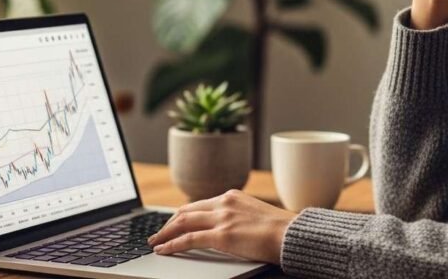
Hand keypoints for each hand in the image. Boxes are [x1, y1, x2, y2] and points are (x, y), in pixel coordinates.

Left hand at [147, 189, 296, 264]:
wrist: (292, 234)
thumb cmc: (280, 229)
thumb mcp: (255, 214)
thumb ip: (238, 216)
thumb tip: (228, 228)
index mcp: (232, 196)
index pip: (198, 204)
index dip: (181, 215)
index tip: (172, 223)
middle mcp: (224, 202)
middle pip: (186, 211)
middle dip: (168, 224)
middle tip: (158, 234)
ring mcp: (223, 218)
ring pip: (183, 223)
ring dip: (165, 234)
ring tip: (155, 243)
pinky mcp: (223, 235)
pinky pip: (189, 239)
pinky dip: (172, 245)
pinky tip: (163, 250)